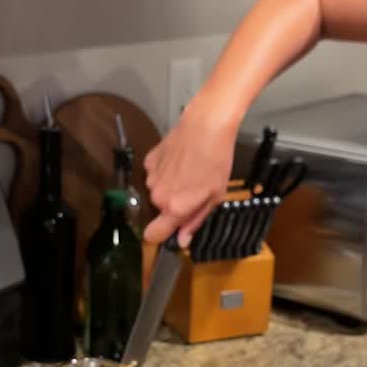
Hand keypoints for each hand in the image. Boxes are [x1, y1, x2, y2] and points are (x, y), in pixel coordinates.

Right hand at [142, 96, 239, 247]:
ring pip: (158, 192)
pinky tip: (180, 160)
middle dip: (174, 206)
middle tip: (194, 191)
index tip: (172, 230)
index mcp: (174, 208)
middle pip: (161, 211)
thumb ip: (196, 220)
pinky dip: (165, 171)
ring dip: (170, 187)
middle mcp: (158, 196)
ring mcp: (151, 177)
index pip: (153, 235)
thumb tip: (182, 241)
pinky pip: (155, 174)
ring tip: (189, 172)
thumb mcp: (215, 196)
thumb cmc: (216, 161)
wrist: (206, 125)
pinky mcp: (149, 160)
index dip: (161, 235)